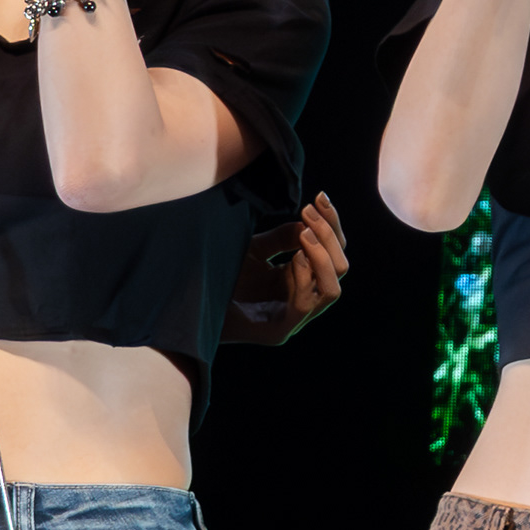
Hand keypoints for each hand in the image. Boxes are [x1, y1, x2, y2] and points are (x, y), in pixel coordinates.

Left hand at [222, 194, 349, 344]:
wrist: (190, 306)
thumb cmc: (219, 277)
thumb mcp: (255, 250)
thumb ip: (282, 238)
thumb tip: (310, 224)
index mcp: (300, 280)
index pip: (332, 253)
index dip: (330, 225)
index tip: (319, 197)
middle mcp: (302, 300)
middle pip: (339, 268)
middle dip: (329, 235)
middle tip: (309, 210)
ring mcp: (292, 319)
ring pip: (332, 288)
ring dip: (322, 255)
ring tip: (305, 231)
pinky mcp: (278, 331)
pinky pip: (306, 303)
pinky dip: (304, 276)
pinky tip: (295, 256)